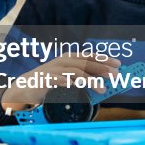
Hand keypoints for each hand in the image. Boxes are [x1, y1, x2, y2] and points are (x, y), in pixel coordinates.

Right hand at [0, 55, 119, 110]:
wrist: (26, 87)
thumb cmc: (50, 83)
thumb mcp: (68, 78)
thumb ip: (83, 79)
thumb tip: (105, 84)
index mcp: (69, 58)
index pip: (89, 56)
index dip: (104, 59)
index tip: (118, 64)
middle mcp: (63, 61)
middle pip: (85, 62)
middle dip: (102, 69)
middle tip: (115, 76)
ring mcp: (54, 69)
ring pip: (75, 71)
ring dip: (90, 80)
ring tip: (103, 88)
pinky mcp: (46, 79)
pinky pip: (59, 80)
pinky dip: (69, 82)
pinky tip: (78, 87)